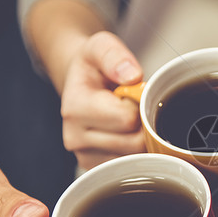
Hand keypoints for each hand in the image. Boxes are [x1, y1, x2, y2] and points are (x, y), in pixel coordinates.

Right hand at [59, 31, 145, 168]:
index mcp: (75, 108)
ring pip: (135, 158)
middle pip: (134, 142)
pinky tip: (127, 134)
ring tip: (128, 119)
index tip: (131, 93)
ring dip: (141, 138)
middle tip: (133, 106)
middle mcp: (74, 138)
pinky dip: (136, 153)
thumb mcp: (100, 46)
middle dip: (143, 123)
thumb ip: (115, 55)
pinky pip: (131, 168)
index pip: (127, 118)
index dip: (139, 104)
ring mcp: (84, 157)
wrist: (81, 85)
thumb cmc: (94, 67)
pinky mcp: (96, 169)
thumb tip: (132, 75)